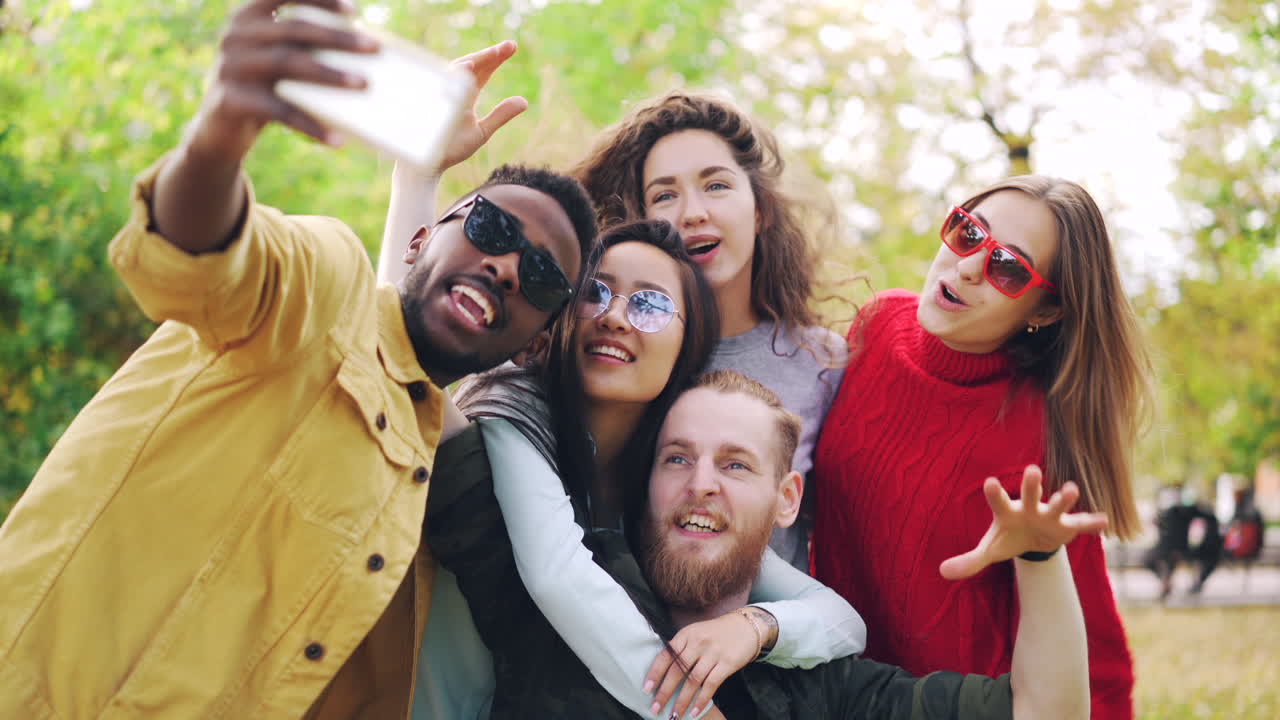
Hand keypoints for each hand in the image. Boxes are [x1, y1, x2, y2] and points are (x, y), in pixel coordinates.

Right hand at [187, 0, 378, 161]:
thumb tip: (366, 48)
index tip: (354, 11)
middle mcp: (236, 35)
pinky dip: (310, 126)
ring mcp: (230, 66)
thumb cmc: (264, 89)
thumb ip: (305, 47)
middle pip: (294, 29)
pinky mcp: (231, 100)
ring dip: (330, 74)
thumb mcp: (278, 62)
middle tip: (375, 47)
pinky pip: (279, 111)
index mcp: (248, 17)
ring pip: (287, 63)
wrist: (220, 131)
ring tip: (364, 84)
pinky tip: (337, 139)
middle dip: (337, 37)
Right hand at [434, 41, 528, 172]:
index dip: (496, 59)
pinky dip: (453, 77)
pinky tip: (465, 70)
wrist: (427, 165)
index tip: (512, 46)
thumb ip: (501, 115)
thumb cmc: (451, 149)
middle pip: (472, 67)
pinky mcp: (429, 102)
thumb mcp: (482, 131)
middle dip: (489, 55)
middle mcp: (453, 91)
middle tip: (510, 46)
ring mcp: (440, 95)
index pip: (483, 72)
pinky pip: (440, 84)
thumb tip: (524, 101)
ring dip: (473, 62)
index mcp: (465, 95)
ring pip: (455, 71)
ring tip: (492, 55)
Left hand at [643, 611, 757, 718]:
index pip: (666, 656)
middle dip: (665, 692)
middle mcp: (698, 642)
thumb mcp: (696, 633)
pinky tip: (695, 711)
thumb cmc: (716, 632)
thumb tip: (663, 673)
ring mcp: (713, 653)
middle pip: (677, 671)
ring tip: (674, 715)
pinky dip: (702, 700)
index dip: (655, 673)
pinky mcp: (727, 663)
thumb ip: (681, 648)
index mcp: (686, 634)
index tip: (646, 689)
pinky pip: (711, 685)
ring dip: (682, 701)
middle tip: (655, 708)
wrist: (747, 625)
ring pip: (693, 681)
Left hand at [939, 465, 1107, 580]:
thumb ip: (970, 560)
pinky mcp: (1068, 526)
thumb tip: (943, 571)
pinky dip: (1092, 523)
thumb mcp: (990, 550)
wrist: (1034, 540)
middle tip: (1032, 470)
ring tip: (1071, 490)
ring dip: (1065, 498)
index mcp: (1007, 512)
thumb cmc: (1008, 538)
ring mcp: (1050, 515)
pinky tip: (1103, 521)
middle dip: (1032, 485)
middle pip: (1030, 494)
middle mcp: (1029, 508)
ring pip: (1059, 505)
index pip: (998, 501)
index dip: (995, 493)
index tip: (989, 483)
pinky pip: (1082, 524)